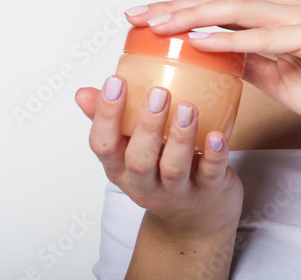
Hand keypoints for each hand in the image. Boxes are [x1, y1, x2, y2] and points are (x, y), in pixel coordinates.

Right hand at [74, 77, 243, 236]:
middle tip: (158, 93)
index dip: (106, 115)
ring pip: (174, 169)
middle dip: (147, 126)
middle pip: (138, 160)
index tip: (115, 81)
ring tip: (188, 108)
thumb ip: (112, 121)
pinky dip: (214, 155)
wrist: (196, 219)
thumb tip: (83, 92)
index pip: (103, 145)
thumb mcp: (131, 151)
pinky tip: (217, 136)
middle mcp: (144, 184)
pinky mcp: (208, 191)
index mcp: (120, 169)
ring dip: (180, 138)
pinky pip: (211, 174)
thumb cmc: (161, 172)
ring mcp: (177, 192)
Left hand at [125, 0, 300, 133]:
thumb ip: (252, 64)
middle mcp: (286, 11)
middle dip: (174, 8)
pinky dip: (231, 37)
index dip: (180, 14)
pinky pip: (266, 36)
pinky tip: (200, 40)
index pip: (220, 13)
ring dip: (194, 16)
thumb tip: (217, 60)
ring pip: (237, 12)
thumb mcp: (282, 80)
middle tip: (135, 15)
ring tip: (158, 23)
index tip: (142, 22)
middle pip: (220, 5)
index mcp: (277, 20)